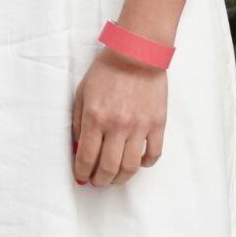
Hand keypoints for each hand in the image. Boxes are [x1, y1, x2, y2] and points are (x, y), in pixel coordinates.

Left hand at [72, 50, 166, 186]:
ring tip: (115, 178)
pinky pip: (153, 154)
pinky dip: (145, 164)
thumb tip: (78, 148)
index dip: (82, 172)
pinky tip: (137, 163)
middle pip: (108, 168)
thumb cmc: (106, 71)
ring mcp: (139, 127)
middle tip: (97, 182)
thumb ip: (78, 122)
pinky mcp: (157, 124)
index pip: (86, 157)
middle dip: (100, 181)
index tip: (81, 177)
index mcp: (95, 117)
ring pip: (131, 166)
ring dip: (121, 178)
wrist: (136, 54)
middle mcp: (117, 125)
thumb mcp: (82, 93)